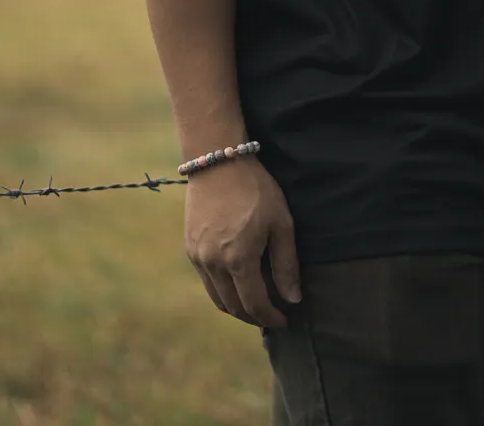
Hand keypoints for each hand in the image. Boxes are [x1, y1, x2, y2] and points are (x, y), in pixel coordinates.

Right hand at [184, 157, 301, 329]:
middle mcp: (214, 264)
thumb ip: (286, 264)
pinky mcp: (190, 249)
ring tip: (256, 304)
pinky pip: (207, 281)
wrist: (219, 162)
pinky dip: (222, 291)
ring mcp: (198, 258)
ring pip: (217, 298)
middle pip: (233, 307)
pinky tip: (237, 282)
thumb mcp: (280, 222)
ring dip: (236, 307)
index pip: (255, 305)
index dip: (271, 317)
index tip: (285, 320)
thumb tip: (293, 298)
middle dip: (254, 317)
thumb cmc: (256, 189)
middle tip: (272, 315)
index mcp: (239, 260)